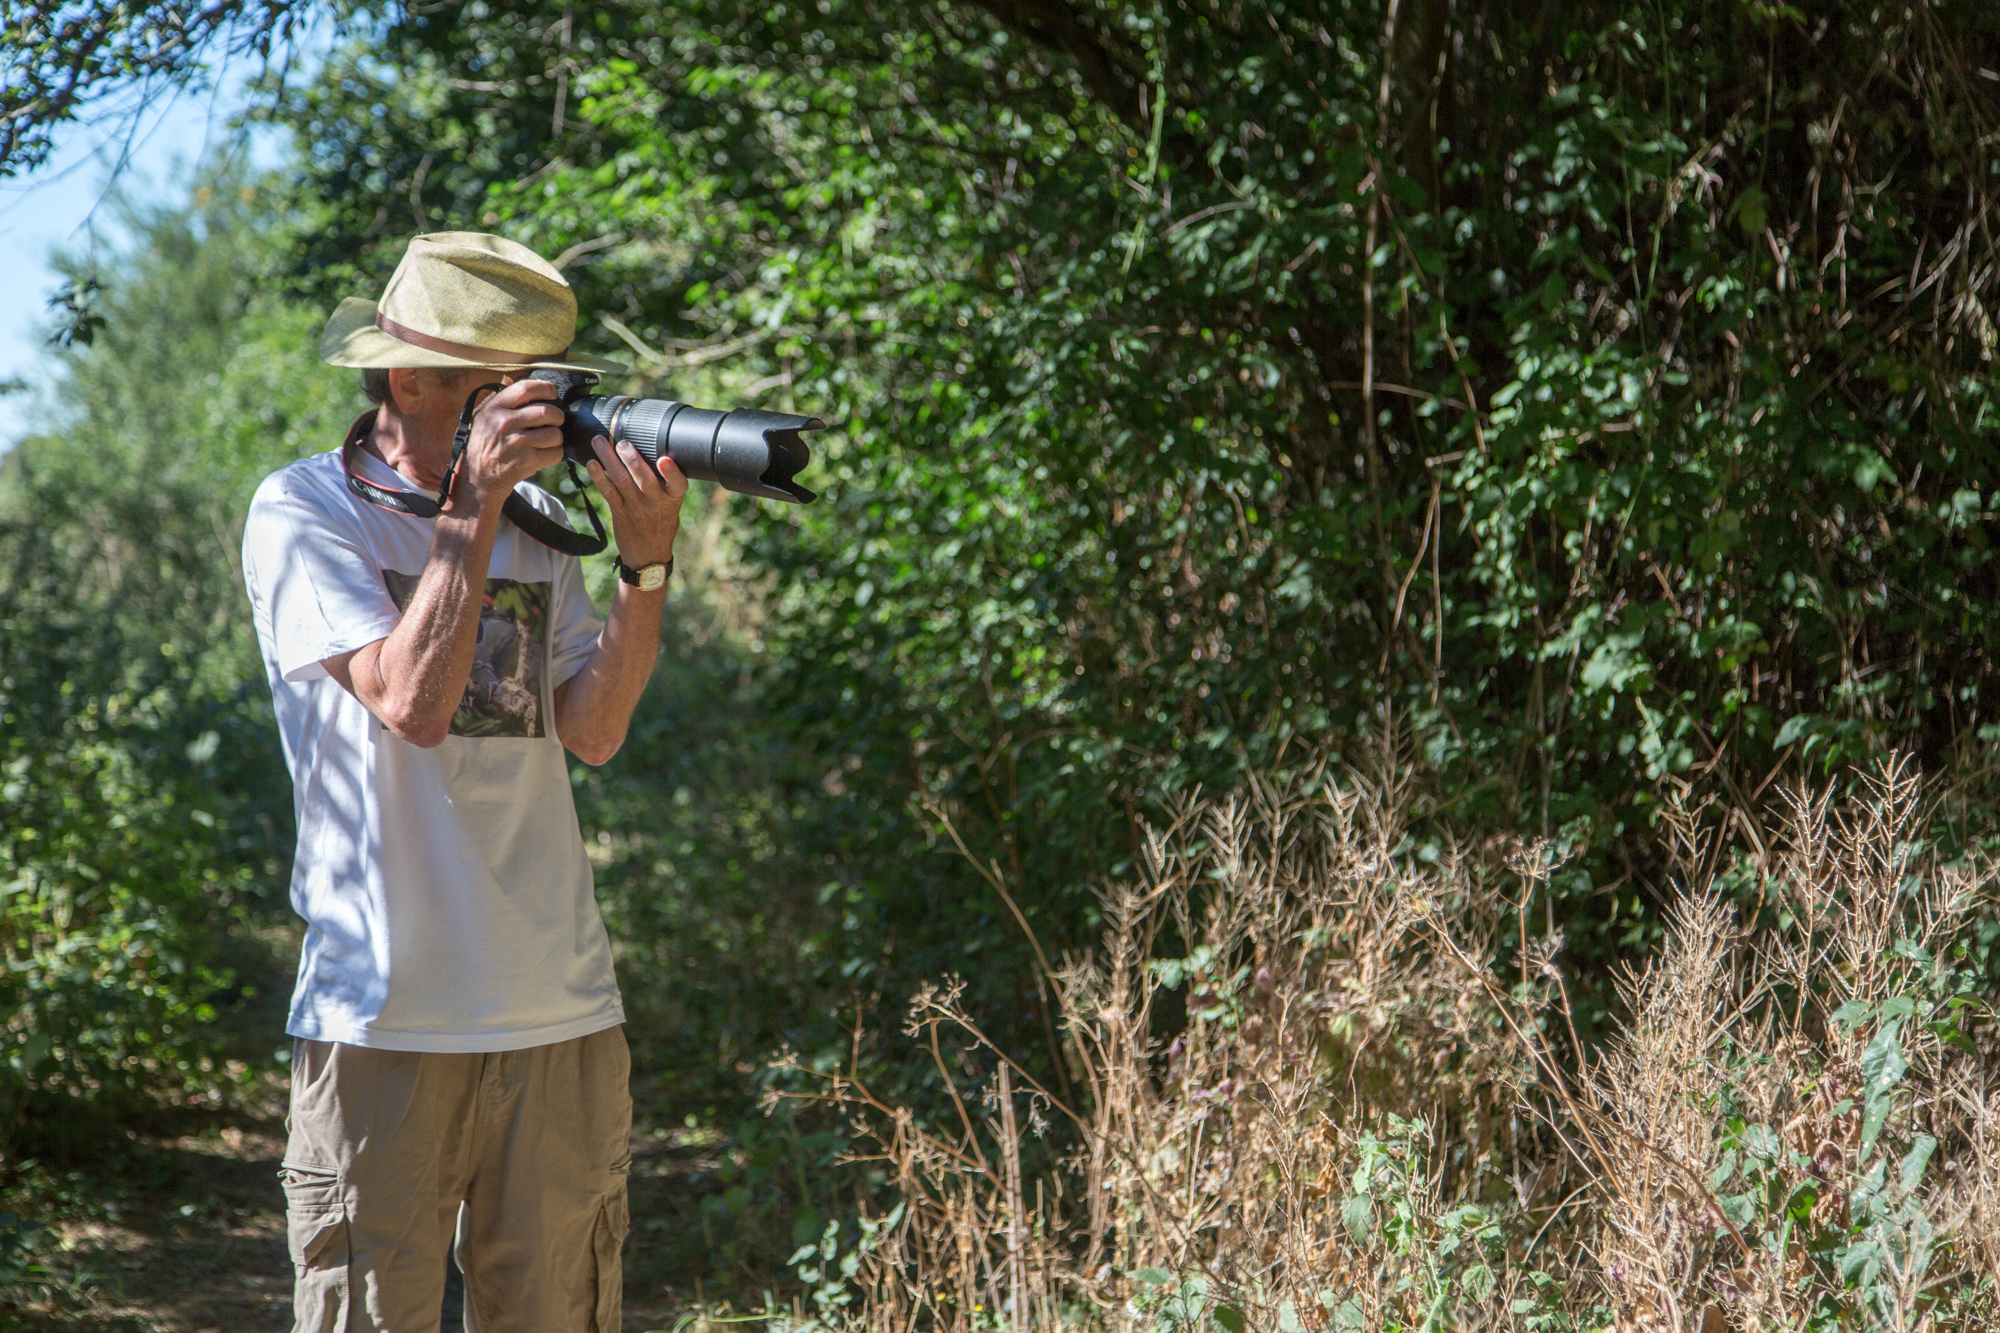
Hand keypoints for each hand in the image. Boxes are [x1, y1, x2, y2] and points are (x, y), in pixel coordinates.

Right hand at [459, 378, 566, 504]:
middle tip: (555, 422)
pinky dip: (555, 454)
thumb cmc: (483, 446)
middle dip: (557, 417)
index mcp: (494, 408)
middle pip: (547, 411)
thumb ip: (500, 400)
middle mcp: (504, 423)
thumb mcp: (483, 418)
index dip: (546, 388)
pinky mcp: (525, 461)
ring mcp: (515, 443)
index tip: (552, 393)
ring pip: (555, 434)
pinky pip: (555, 453)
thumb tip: (510, 377)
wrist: (477, 479)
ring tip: (548, 441)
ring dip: (556, 438)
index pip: (526, 388)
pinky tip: (545, 454)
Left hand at [586, 434, 687, 571]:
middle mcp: (655, 503)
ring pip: (622, 481)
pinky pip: (608, 493)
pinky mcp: (620, 512)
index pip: (678, 484)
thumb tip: (652, 452)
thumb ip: (665, 484)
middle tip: (622, 443)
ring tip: (598, 442)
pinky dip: (599, 478)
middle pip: (645, 480)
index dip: (672, 472)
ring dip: (609, 460)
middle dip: (632, 460)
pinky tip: (591, 464)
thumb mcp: (672, 505)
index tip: (665, 460)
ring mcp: (636, 508)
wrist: (648, 555)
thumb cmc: (662, 523)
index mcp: (673, 499)